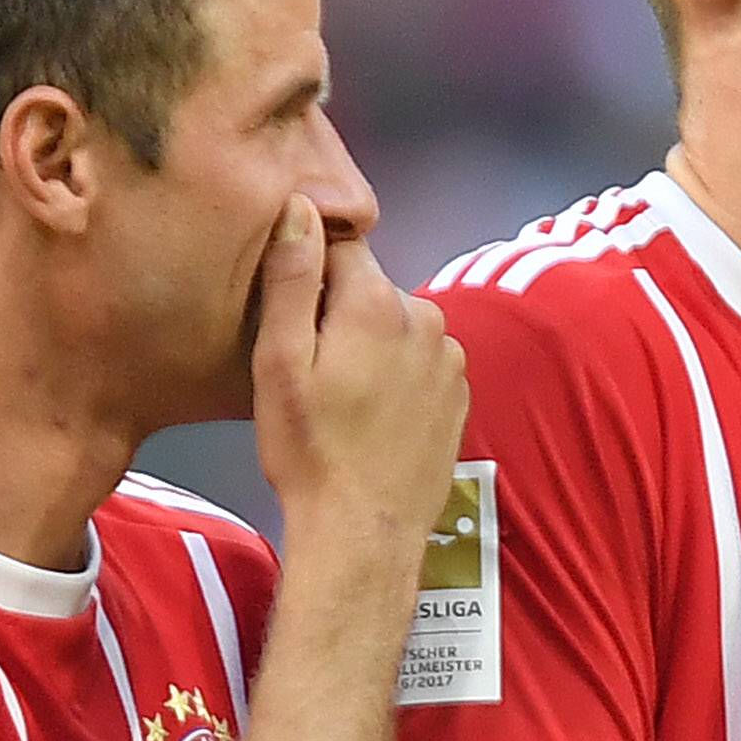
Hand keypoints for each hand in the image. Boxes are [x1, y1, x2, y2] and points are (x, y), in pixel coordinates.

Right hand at [247, 198, 464, 573]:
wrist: (363, 532)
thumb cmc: (309, 451)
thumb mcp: (280, 361)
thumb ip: (290, 278)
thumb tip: (301, 207)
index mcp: (378, 303)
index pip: (340, 249)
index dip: (309, 278)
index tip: (293, 323)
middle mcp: (427, 319)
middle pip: (370, 289)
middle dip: (340, 314)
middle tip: (313, 372)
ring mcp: (450, 360)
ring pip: (397, 327)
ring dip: (372, 347)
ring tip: (344, 401)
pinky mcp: (460, 396)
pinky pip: (421, 363)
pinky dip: (399, 378)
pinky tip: (374, 418)